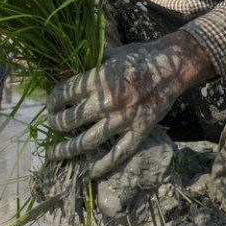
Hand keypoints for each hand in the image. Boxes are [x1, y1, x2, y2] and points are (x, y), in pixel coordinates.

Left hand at [46, 30, 213, 177]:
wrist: (175, 65)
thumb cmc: (143, 56)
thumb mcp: (114, 54)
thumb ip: (93, 64)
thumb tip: (71, 70)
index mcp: (100, 79)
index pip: (65, 93)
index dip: (53, 100)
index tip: (50, 104)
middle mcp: (108, 101)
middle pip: (71, 119)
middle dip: (56, 124)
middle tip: (51, 125)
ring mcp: (124, 119)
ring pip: (88, 141)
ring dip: (68, 149)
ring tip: (55, 153)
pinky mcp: (139, 131)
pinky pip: (118, 153)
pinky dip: (102, 165)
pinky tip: (89, 171)